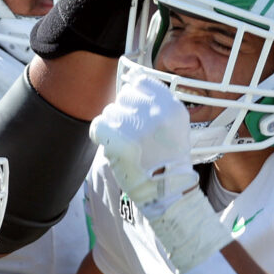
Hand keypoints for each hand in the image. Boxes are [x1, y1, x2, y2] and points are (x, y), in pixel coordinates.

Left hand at [91, 69, 198, 212]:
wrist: (168, 192)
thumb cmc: (168, 160)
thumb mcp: (175, 125)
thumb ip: (158, 103)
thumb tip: (132, 82)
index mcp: (172, 106)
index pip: (141, 82)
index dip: (134, 97)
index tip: (135, 113)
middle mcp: (156, 113)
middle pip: (124, 96)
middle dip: (124, 114)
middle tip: (131, 135)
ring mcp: (138, 127)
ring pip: (110, 111)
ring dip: (113, 126)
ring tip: (126, 144)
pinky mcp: (121, 142)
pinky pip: (98, 125)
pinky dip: (100, 136)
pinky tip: (112, 147)